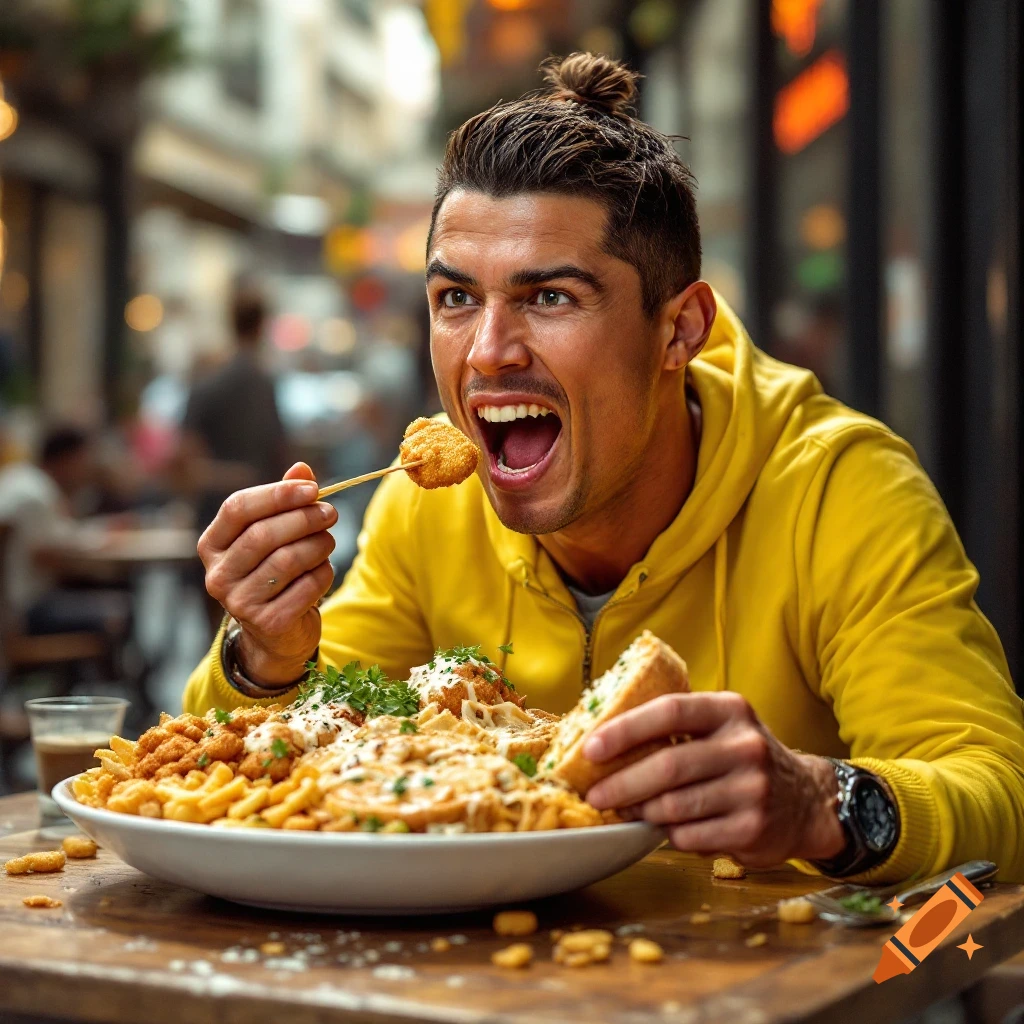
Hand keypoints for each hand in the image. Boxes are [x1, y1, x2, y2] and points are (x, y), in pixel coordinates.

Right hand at [197, 462, 337, 686]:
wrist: (277, 633)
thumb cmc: (275, 571)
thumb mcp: (276, 534)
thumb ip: (286, 501)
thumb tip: (302, 469)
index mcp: (212, 545)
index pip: (237, 508)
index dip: (277, 494)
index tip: (312, 488)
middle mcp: (218, 575)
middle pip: (263, 534)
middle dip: (304, 518)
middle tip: (330, 513)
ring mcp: (239, 602)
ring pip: (287, 560)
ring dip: (318, 545)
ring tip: (328, 540)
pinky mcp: (267, 622)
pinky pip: (306, 586)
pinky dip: (323, 573)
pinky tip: (324, 570)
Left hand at [583, 692, 845, 867]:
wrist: (805, 800)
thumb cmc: (741, 759)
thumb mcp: (719, 727)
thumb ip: (673, 727)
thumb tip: (602, 742)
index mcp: (729, 710)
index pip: (669, 711)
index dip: (625, 729)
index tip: (590, 748)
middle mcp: (745, 746)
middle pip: (668, 765)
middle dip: (622, 783)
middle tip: (594, 795)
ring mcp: (753, 789)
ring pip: (675, 806)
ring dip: (641, 812)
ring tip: (625, 811)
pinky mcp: (753, 829)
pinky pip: (691, 836)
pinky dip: (669, 835)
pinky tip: (667, 828)